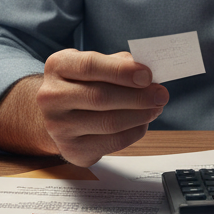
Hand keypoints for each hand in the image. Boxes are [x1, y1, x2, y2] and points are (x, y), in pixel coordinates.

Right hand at [36, 49, 167, 166]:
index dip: (121, 71)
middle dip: (138, 96)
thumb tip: (147, 74)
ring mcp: (58, 126)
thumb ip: (119, 64)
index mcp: (57, 67)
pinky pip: (112, 142)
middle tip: (161, 94)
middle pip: (101, 97)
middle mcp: (51, 97)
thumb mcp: (95, 64)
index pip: (90, 66)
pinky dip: (134, 131)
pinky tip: (143, 122)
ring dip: (140, 115)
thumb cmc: (83, 83)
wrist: (58, 113)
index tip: (147, 75)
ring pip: (109, 122)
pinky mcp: (72, 150)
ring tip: (156, 107)